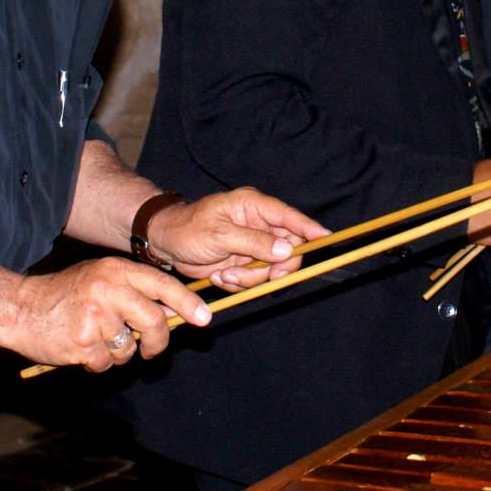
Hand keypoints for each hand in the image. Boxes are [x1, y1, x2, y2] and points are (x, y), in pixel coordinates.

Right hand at [9, 255, 214, 371]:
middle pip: (154, 321)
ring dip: (119, 353)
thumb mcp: (99, 279)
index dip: (187, 303)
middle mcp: (108, 290)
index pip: (162, 285)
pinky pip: (107, 362)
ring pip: (129, 348)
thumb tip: (173, 312)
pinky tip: (81, 348)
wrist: (18, 308)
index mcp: (115, 271)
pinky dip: (98, 363)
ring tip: (97, 342)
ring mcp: (95, 316)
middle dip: (158, 342)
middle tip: (152, 351)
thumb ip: (133, 291)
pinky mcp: (83, 342)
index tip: (204, 318)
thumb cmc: (64, 296)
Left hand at [147, 188, 326, 289]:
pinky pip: (255, 279)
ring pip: (272, 269)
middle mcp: (259, 225)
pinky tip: (220, 276)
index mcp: (254, 207)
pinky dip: (240, 283)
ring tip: (225, 275)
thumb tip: (287, 250)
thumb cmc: (187, 228)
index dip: (310, 228)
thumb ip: (254, 242)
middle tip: (265, 277)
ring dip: (251, 278)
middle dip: (275, 267)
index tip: (326, 238)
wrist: (164, 243)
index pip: (290, 217)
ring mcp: (253, 245)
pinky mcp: (245, 263)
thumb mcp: (219, 234)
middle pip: (288, 248)